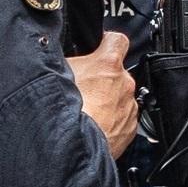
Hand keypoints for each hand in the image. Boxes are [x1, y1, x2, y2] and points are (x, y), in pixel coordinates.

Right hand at [70, 31, 139, 154]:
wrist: (73, 146)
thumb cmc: (63, 112)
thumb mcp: (57, 73)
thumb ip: (68, 61)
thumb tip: (58, 57)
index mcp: (108, 64)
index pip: (117, 40)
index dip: (108, 43)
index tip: (101, 47)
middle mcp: (124, 83)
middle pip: (116, 73)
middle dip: (102, 79)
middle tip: (83, 89)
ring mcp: (129, 107)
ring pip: (120, 97)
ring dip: (107, 101)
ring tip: (87, 111)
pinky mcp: (130, 129)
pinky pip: (123, 119)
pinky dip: (112, 121)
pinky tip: (94, 125)